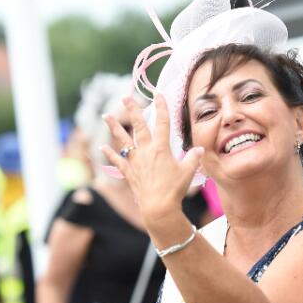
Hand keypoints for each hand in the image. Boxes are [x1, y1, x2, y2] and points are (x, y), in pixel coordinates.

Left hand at [102, 95, 204, 230]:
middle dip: (133, 110)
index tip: (159, 94)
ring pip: (123, 140)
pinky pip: (117, 161)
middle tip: (126, 97)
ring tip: (106, 115)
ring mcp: (135, 162)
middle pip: (139, 126)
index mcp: (161, 148)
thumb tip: (199, 149)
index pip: (163, 122)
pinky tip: (102, 147)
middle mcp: (146, 151)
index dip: (162, 107)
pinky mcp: (129, 173)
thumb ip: (193, 158)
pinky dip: (110, 154)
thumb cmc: (175, 189)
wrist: (158, 207)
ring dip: (114, 127)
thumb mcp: (188, 172)